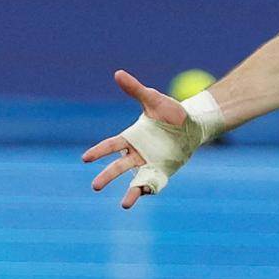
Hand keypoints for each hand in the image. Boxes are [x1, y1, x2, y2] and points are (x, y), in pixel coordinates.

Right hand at [81, 69, 187, 208]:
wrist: (193, 124)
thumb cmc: (170, 112)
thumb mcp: (154, 100)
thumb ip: (136, 90)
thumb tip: (118, 73)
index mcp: (131, 137)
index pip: (111, 145)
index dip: (99, 152)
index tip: (86, 158)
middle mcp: (137, 153)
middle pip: (118, 167)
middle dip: (107, 176)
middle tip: (95, 186)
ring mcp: (149, 164)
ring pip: (135, 179)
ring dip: (130, 192)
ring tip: (125, 205)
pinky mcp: (163, 171)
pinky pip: (154, 183)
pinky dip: (149, 189)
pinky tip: (147, 195)